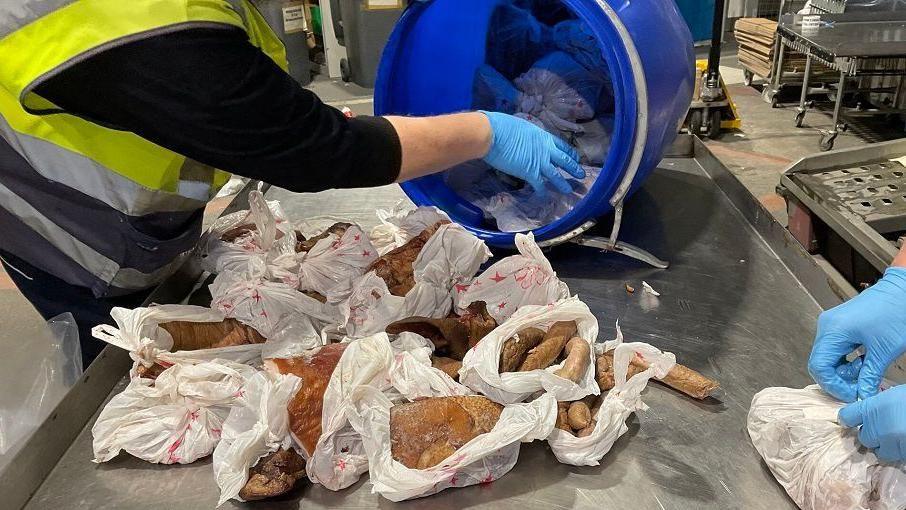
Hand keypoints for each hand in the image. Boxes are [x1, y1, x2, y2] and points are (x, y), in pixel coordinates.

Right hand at [480, 111, 583, 194]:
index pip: (561, 145)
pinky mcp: (530, 172)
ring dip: (563, 183)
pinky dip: (542, 192)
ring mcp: (539, 161)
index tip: (575, 157)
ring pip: (556, 175)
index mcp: (542, 136)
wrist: (492, 134)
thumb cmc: (500, 126)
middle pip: (564, 159)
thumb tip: (523, 137)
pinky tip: (544, 197)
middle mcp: (544, 148)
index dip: (569, 152)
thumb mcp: (520, 126)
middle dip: (574, 167)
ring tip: (569, 190)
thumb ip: (526, 135)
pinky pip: (539, 184)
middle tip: (582, 174)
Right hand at [808, 268, 905, 401]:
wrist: (903, 289)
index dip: (833, 386)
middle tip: (861, 387)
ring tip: (866, 370)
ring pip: (828, 357)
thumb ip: (869, 376)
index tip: (852, 395)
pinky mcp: (840, 325)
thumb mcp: (884, 351)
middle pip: (821, 363)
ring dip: (845, 371)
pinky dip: (847, 360)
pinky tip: (863, 361)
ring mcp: (832, 324)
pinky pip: (835, 349)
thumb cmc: (896, 312)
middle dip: (840, 379)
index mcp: (833, 331)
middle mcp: (827, 326)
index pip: (819, 367)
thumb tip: (862, 396)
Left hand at [839, 385, 905, 461]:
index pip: (847, 416)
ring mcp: (890, 444)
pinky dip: (902, 452)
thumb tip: (874, 412)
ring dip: (888, 446)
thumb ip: (880, 405)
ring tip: (900, 436)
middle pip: (864, 438)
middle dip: (872, 435)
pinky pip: (898, 457)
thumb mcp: (895, 395)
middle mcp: (876, 428)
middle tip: (885, 429)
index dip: (848, 419)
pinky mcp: (903, 455)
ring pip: (881, 452)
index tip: (849, 421)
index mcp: (872, 408)